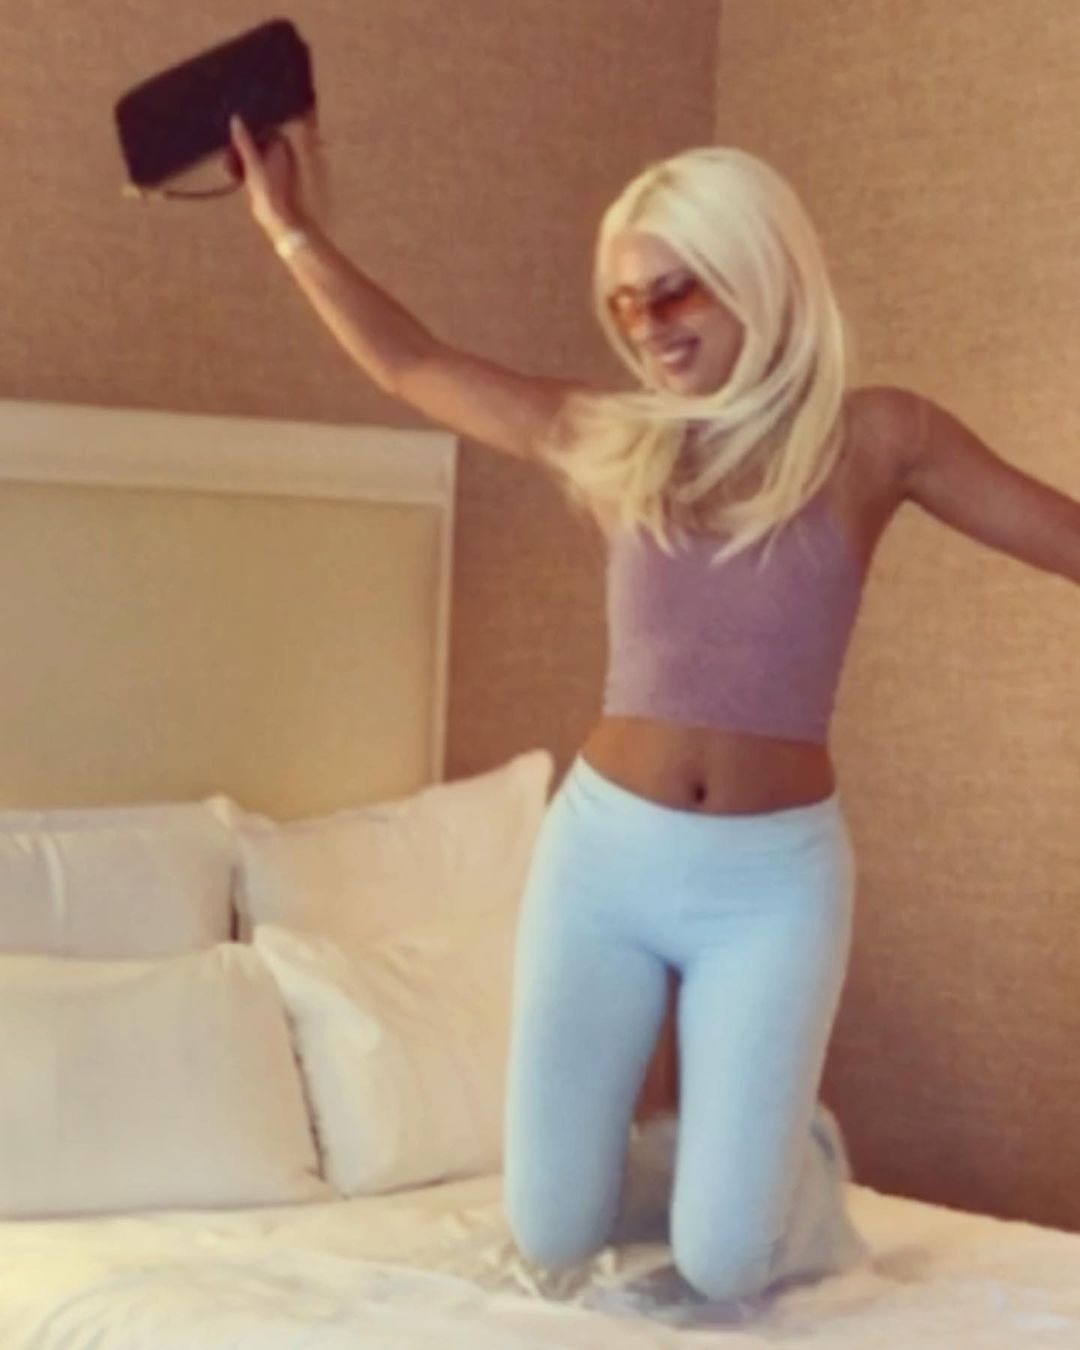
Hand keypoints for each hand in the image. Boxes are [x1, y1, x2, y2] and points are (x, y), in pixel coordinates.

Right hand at [228, 114, 303, 239]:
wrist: (283, 222)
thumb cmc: (270, 193)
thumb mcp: (252, 164)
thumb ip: (244, 141)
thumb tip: (236, 118)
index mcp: (282, 143)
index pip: (257, 128)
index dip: (242, 137)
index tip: (230, 147)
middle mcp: (284, 151)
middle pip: (255, 142)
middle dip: (239, 151)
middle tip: (228, 164)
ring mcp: (281, 166)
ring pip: (255, 155)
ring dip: (241, 161)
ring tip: (233, 174)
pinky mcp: (276, 179)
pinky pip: (259, 168)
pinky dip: (248, 171)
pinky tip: (240, 180)